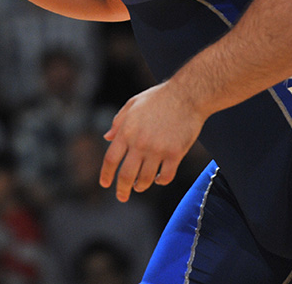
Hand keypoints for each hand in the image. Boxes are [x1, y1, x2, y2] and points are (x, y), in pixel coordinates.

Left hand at [100, 81, 204, 201]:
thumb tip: (107, 138)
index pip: (111, 159)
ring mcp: (158, 149)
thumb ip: (118, 122)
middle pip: (126, 175)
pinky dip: (161, 180)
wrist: (187, 95)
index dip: (106, 174)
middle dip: (122, 189)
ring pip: (146, 179)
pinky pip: (166, 176)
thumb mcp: (132, 104)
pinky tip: (158, 178)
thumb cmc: (158, 98)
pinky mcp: (175, 153)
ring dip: (141, 186)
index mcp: (126, 131)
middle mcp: (140, 143)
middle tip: (122, 197)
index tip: (104, 184)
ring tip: (140, 186)